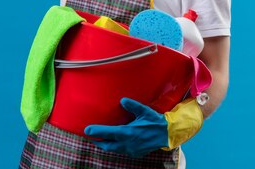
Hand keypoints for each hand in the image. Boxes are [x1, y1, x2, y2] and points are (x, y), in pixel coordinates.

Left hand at [84, 97, 203, 156]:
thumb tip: (122, 100)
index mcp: (127, 133)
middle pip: (107, 145)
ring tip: (101, 139)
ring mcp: (131, 150)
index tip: (86, 130)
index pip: (107, 133)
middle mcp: (127, 143)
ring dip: (107, 144)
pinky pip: (122, 151)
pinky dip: (116, 147)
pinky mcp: (135, 153)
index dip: (96, 131)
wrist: (167, 134)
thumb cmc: (155, 121)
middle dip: (98, 142)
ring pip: (114, 149)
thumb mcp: (144, 111)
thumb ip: (133, 106)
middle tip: (91, 136)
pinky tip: (117, 142)